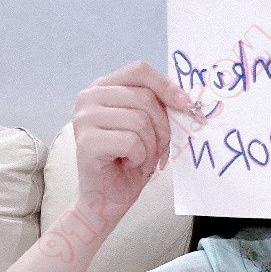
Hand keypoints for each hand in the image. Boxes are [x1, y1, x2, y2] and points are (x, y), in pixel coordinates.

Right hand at [72, 60, 196, 227]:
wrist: (107, 200)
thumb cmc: (128, 164)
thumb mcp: (147, 128)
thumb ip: (157, 106)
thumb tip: (185, 99)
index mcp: (103, 88)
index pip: (140, 71)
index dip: (166, 86)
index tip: (186, 105)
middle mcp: (88, 98)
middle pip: (145, 99)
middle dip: (162, 129)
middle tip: (159, 151)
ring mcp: (84, 119)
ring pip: (140, 121)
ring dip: (151, 147)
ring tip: (141, 159)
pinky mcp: (87, 142)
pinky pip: (132, 142)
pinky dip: (139, 159)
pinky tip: (128, 165)